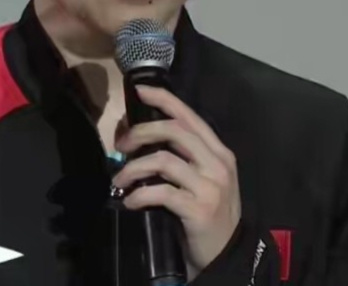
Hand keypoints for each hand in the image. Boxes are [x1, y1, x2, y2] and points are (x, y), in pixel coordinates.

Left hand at [111, 85, 241, 275]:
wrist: (227, 255)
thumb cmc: (210, 214)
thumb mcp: (206, 179)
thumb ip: (185, 157)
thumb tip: (143, 136)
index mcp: (219, 152)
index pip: (190, 116)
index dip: (164, 99)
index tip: (139, 91)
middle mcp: (218, 164)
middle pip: (174, 131)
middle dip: (141, 132)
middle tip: (122, 145)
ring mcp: (210, 186)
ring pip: (163, 160)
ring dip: (133, 168)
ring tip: (119, 180)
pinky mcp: (198, 209)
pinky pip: (161, 192)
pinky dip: (139, 194)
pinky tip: (131, 201)